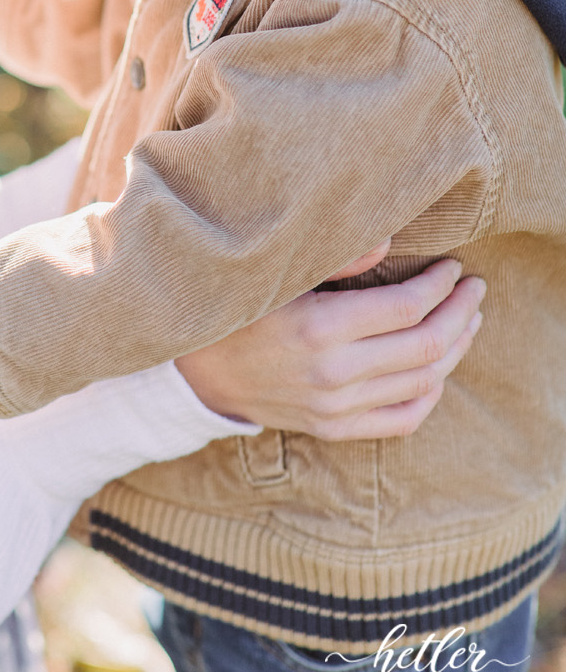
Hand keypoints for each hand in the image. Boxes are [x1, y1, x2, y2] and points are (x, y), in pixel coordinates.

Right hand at [176, 252, 485, 439]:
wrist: (199, 371)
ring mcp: (336, 407)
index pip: (407, 308)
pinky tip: (437, 369)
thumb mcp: (276, 273)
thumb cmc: (238, 309)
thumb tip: (390, 243)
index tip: (453, 267)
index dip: (440, 286)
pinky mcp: (334, 428)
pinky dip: (430, 394)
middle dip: (460, 313)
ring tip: (465, 321)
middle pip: (426, 345)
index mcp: (320, 328)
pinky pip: (403, 419)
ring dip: (454, 349)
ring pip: (423, 382)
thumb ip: (334, 258)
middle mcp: (333, 373)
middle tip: (473, 290)